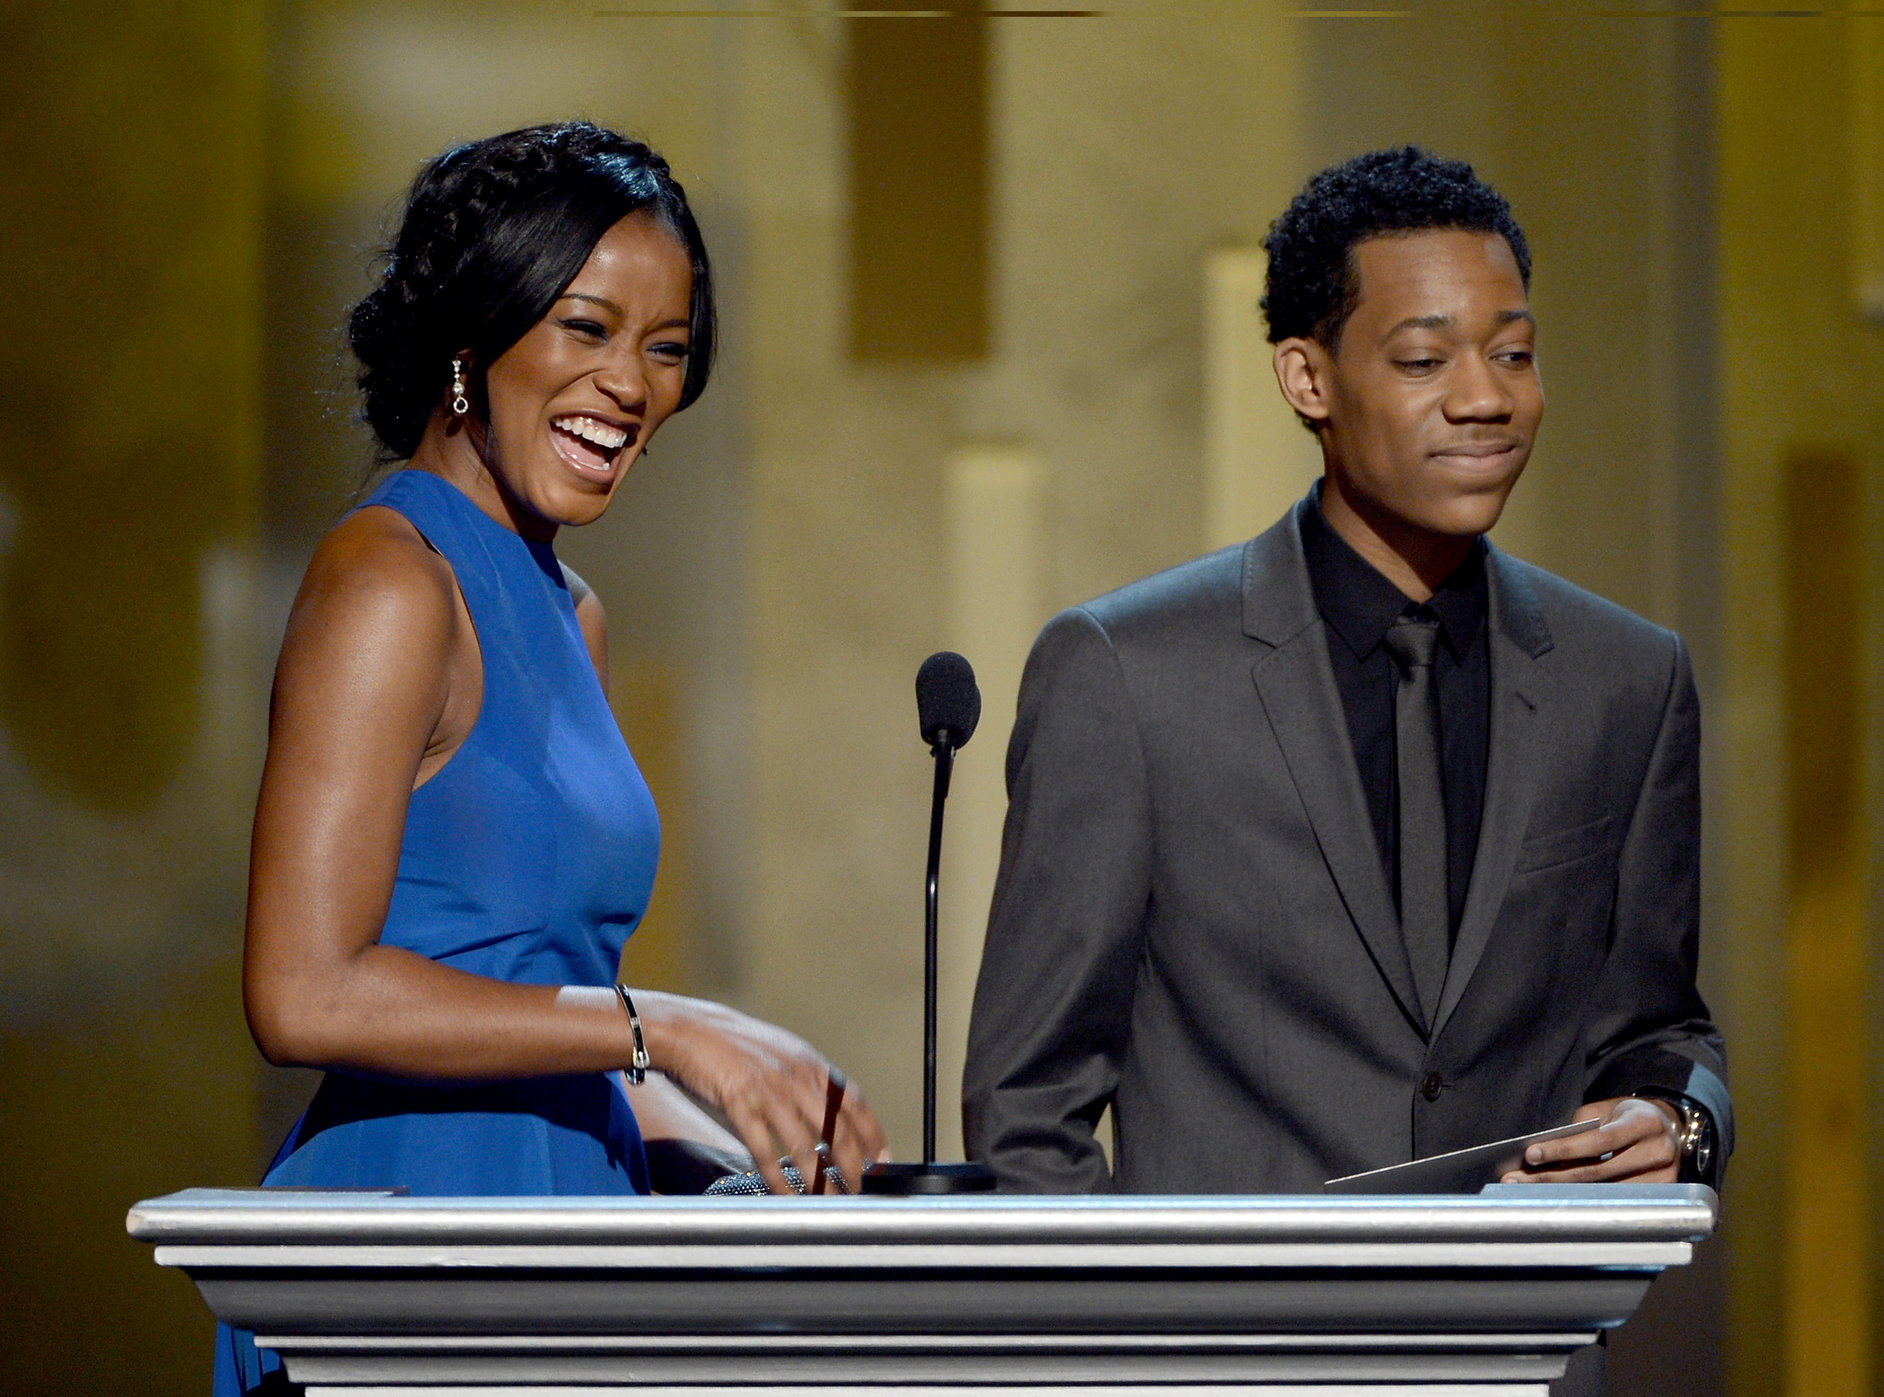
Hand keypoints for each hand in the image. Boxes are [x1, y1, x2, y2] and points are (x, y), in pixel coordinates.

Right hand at [637, 992, 890, 1194]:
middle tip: (860, 1191)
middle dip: (853, 1166)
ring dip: (820, 1180)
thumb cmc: (738, 1045)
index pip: (855, 1103)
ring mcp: (769, 1092)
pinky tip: (785, 1193)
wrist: (693, 1031)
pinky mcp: (741, 1105)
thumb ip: (809, 1081)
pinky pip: (764, 1150)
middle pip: (836, 1130)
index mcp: (811, 1065)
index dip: (873, 1134)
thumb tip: (834, 1112)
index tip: (882, 1160)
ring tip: (830, 1202)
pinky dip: (777, 1177)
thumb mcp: (785, 1054)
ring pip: (805, 1145)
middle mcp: (796, 1078)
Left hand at [1500, 1096, 1680, 1183]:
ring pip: (1604, 1192)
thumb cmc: (1628, 1118)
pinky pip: (1616, 1202)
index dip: (1564, 1149)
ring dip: (1564, 1193)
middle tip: (1516, 1180)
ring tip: (1529, 1191)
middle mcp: (1659, 1151)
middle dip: (1553, 1177)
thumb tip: (1543, 1155)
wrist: (1670, 1130)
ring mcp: (1665, 1178)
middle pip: (1599, 1172)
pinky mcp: (1663, 1197)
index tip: (1530, 1155)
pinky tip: (1560, 1199)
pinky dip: (1586, 1200)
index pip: (1600, 1140)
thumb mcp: (1608, 1111)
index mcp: (1645, 1122)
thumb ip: (1581, 1130)